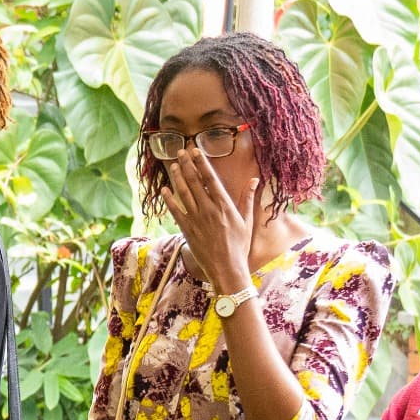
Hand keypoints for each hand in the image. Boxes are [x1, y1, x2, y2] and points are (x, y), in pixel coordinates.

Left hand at [159, 144, 257, 299]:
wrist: (227, 269)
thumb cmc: (239, 246)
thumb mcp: (247, 221)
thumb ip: (248, 199)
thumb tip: (255, 180)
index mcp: (225, 205)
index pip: (211, 179)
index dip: (202, 163)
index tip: (196, 151)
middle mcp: (209, 210)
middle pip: (195, 182)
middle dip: (187, 165)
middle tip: (180, 151)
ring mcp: (197, 219)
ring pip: (184, 193)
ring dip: (177, 177)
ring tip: (173, 164)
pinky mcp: (187, 230)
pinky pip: (176, 211)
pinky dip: (169, 200)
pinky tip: (164, 190)